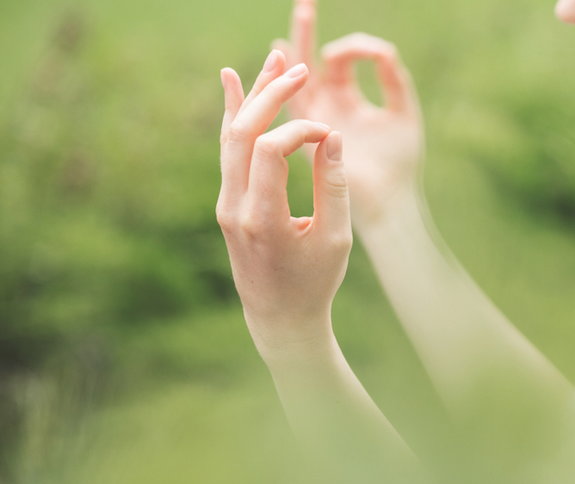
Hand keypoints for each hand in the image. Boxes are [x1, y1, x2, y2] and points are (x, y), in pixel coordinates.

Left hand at [217, 51, 351, 354]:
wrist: (280, 317)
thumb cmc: (315, 282)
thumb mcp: (335, 238)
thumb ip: (333, 184)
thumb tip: (332, 135)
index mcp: (262, 219)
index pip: (272, 149)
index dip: (303, 130)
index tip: (331, 136)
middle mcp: (234, 207)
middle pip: (243, 132)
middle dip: (271, 94)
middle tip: (301, 69)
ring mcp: (225, 203)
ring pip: (231, 135)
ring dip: (253, 96)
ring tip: (276, 59)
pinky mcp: (227, 201)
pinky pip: (228, 150)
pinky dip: (234, 115)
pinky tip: (233, 81)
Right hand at [272, 0, 424, 228]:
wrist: (388, 202)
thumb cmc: (399, 164)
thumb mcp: (404, 115)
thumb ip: (395, 81)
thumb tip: (383, 51)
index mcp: (347, 101)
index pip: (338, 62)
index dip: (352, 49)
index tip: (377, 56)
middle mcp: (325, 108)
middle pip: (308, 62)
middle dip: (306, 32)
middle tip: (305, 2)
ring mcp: (312, 122)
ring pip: (295, 79)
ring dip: (294, 49)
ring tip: (293, 24)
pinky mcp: (305, 138)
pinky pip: (289, 106)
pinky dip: (279, 85)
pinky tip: (273, 62)